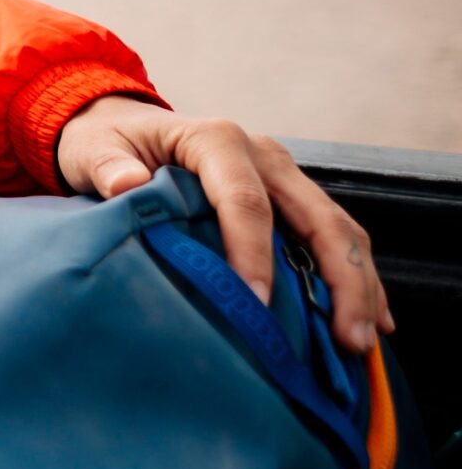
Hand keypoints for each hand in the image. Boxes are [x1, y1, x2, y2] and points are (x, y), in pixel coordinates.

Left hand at [57, 94, 391, 352]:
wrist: (120, 127)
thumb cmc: (104, 142)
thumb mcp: (93, 149)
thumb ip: (108, 167)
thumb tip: (128, 184)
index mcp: (216, 139)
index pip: (245, 201)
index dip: (254, 253)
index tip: (257, 304)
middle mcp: (263, 154)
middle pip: (317, 217)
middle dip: (339, 279)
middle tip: (347, 339)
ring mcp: (283, 175)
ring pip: (338, 228)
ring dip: (358, 285)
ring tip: (362, 341)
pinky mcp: (291, 196)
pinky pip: (334, 236)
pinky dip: (356, 276)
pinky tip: (374, 319)